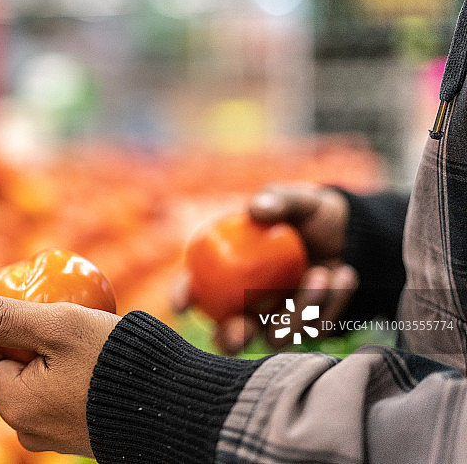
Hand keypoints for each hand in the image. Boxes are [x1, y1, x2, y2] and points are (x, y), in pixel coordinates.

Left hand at [0, 284, 120, 456]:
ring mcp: (53, 432)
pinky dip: (53, 360)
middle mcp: (27, 426)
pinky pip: (52, 389)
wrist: (181, 408)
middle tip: (25, 290)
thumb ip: (0, 316)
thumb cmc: (119, 363)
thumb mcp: (59, 326)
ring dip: (29, 342)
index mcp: (14, 404)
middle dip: (2, 326)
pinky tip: (76, 337)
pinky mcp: (78, 429)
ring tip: (53, 308)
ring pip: (25, 378)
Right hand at [173, 183, 357, 354]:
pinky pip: (315, 330)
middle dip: (230, 338)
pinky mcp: (310, 328)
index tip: (183, 302)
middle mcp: (247, 303)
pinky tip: (344, 274)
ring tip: (322, 272)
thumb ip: (279, 200)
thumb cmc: (311, 215)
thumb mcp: (298, 200)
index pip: (195, 285)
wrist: (354, 234)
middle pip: (226, 334)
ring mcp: (278, 319)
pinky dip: (331, 302)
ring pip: (276, 337)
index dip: (183, 295)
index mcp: (228, 270)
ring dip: (297, 311)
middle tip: (242, 328)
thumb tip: (256, 210)